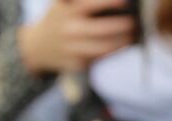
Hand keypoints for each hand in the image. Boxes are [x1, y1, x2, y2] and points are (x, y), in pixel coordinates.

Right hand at [18, 0, 135, 74]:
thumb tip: (118, 3)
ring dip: (122, 42)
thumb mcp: (62, 4)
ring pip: (103, 47)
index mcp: (67, 10)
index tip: (126, 2)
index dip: (109, 3)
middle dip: (121, 26)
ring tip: (132, 36)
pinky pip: (101, 57)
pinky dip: (115, 51)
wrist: (37, 47)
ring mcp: (72, 48)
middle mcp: (69, 29)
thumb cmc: (59, 18)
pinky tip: (124, 45)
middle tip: (134, 22)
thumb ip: (81, 2)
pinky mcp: (77, 63)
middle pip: (101, 29)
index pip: (90, 5)